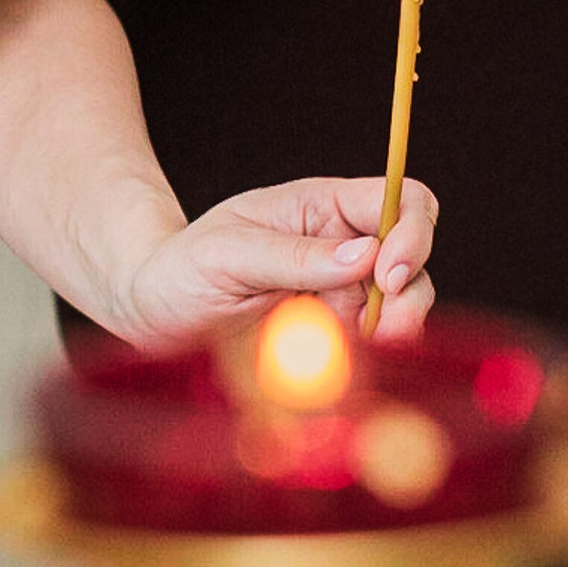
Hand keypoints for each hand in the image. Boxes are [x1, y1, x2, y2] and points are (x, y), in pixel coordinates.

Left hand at [110, 176, 438, 348]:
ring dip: (394, 327)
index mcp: (322, 207)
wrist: (153, 314)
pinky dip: (368, 358)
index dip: (411, 231)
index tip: (388, 273)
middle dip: (409, 291)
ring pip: (402, 305)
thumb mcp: (227, 253)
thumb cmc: (182, 267)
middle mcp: (342, 246)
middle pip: (413, 256)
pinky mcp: (333, 336)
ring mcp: (341, 293)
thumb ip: (295, 255)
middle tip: (383, 326)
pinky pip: (371, 346)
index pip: (399, 200)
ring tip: (359, 347)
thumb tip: (366, 255)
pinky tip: (342, 367)